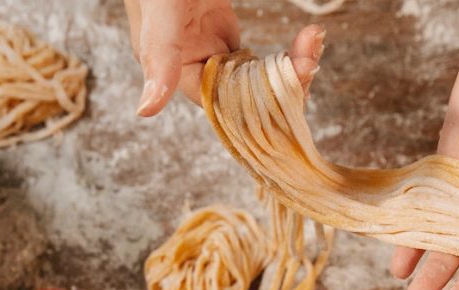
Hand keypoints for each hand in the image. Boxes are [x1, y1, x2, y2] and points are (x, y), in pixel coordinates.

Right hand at [125, 0, 324, 115]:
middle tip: (309, 57)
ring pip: (256, 77)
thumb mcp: (162, 9)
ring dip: (289, 65)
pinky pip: (258, 57)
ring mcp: (209, 46)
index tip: (293, 81)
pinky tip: (307, 39)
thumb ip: (159, 53)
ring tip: (312, 40)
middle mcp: (191, 62)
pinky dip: (285, 52)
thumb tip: (146, 110)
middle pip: (243, 93)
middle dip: (282, 80)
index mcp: (169, 66)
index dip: (256, 100)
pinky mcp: (223, 30)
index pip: (218, 101)